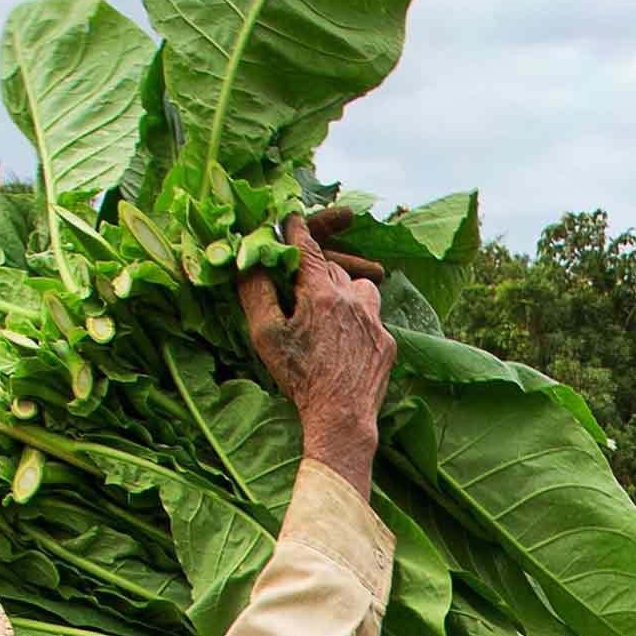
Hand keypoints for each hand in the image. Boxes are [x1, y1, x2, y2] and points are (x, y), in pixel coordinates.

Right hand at [238, 211, 391, 495]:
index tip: (289, 217)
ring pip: (359, 287)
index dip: (295, 230)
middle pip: (332, 268)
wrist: (341, 418)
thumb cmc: (298, 377)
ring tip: (328, 309)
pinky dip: (357, 320)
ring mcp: (374, 320)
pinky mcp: (387, 342)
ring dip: (343, 290)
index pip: (306, 248)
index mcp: (321, 292)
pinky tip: (344, 340)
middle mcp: (352, 298)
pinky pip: (372, 318)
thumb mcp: (266, 334)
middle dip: (315, 269)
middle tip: (300, 282)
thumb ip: (255, 292)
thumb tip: (249, 261)